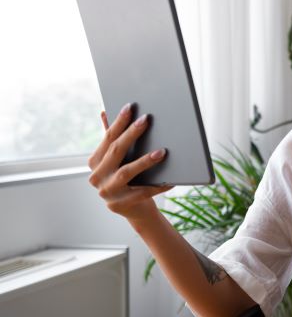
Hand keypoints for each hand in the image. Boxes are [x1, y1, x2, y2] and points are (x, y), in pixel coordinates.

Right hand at [88, 104, 172, 219]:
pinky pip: (143, 192)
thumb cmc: (129, 179)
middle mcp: (97, 177)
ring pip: (126, 172)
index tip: (130, 108)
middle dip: (131, 134)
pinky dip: (158, 185)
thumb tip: (104, 112)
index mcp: (95, 162)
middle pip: (116, 151)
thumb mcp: (119, 160)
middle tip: (146, 120)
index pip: (108, 138)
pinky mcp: (121, 205)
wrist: (135, 209)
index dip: (119, 122)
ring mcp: (107, 192)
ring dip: (144, 161)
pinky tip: (171, 179)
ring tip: (161, 152)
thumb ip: (111, 139)